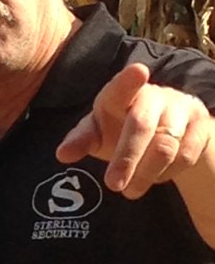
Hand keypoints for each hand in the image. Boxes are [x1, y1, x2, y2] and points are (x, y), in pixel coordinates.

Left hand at [56, 62, 212, 198]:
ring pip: (166, 146)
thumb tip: (62, 154)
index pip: (123, 85)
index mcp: (122, 93)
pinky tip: (156, 176)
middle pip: (142, 124)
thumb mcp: (98, 133)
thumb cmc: (120, 129)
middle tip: (113, 185)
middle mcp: (155, 95)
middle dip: (126, 157)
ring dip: (145, 174)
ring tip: (130, 191)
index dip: (129, 81)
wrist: (165, 133)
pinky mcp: (201, 124)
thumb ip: (81, 140)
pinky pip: (186, 155)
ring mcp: (181, 108)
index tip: (138, 72)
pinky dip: (168, 173)